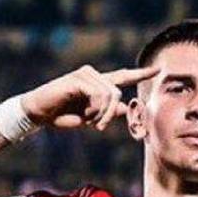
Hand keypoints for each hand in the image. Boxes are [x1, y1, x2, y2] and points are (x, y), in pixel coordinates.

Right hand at [21, 65, 158, 130]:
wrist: (39, 113)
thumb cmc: (61, 115)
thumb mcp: (89, 117)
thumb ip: (108, 111)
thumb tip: (126, 107)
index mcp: (98, 84)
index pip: (123, 76)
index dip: (141, 74)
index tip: (158, 70)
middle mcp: (93, 75)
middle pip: (117, 92)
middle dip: (111, 114)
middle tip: (100, 127)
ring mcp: (85, 75)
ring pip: (109, 94)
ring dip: (101, 114)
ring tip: (90, 121)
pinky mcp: (77, 79)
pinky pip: (98, 94)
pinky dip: (94, 110)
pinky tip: (85, 116)